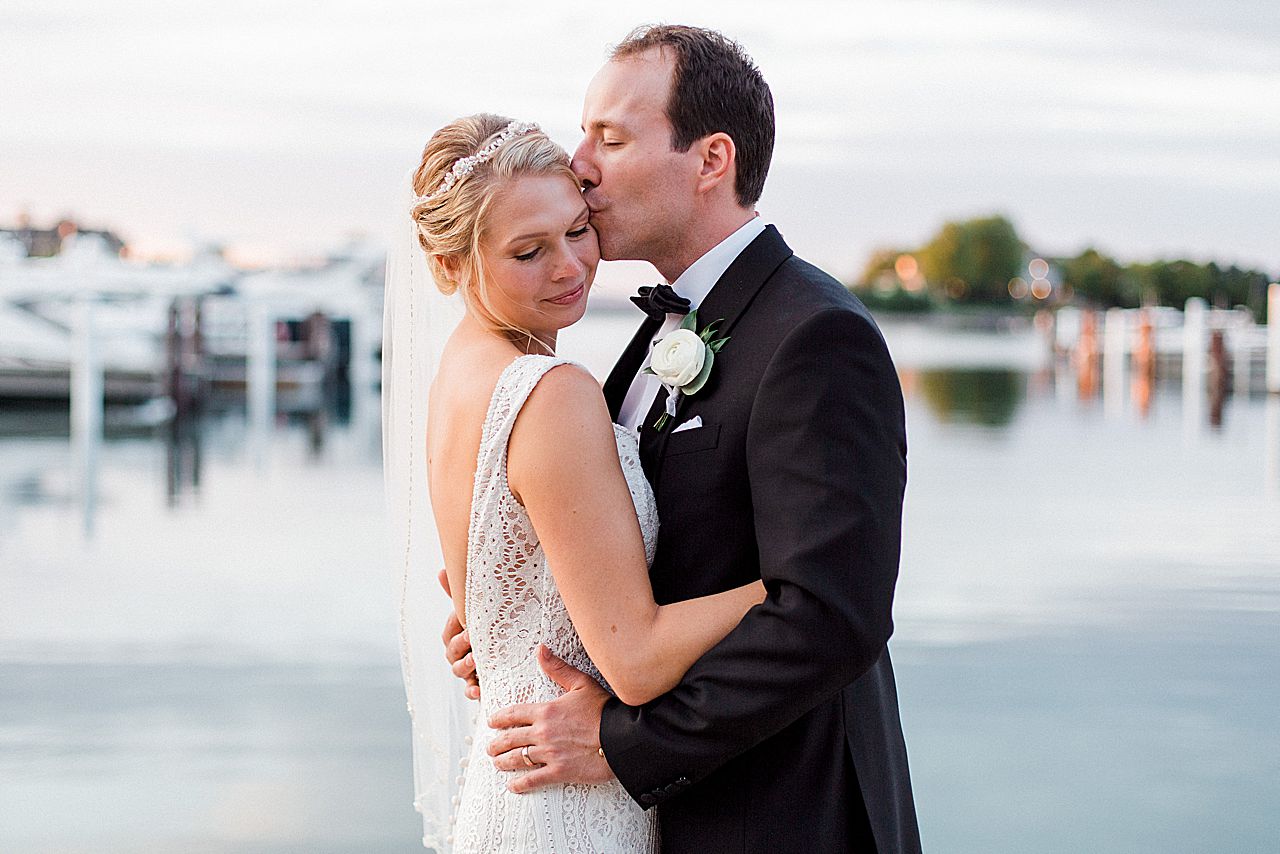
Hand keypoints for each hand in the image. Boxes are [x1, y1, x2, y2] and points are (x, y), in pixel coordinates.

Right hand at [439, 568, 479, 699]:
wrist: (512, 660)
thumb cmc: (491, 633)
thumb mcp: (478, 614)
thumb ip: (460, 595)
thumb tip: (441, 569)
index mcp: (457, 637)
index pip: (449, 631)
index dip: (454, 625)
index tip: (465, 620)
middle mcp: (459, 655)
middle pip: (452, 651)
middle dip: (461, 643)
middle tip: (472, 637)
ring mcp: (468, 673)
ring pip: (458, 671)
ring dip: (465, 665)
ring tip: (475, 660)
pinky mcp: (479, 687)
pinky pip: (471, 693)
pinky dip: (472, 692)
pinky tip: (478, 691)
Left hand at [486, 646, 612, 792]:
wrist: (622, 737)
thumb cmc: (604, 710)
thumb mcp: (581, 684)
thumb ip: (558, 668)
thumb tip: (541, 650)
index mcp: (546, 711)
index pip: (514, 714)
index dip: (499, 718)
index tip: (491, 721)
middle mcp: (542, 733)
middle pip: (510, 739)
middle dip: (496, 744)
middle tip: (490, 747)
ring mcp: (549, 753)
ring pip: (517, 759)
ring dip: (503, 762)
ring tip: (497, 763)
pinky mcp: (559, 771)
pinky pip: (533, 779)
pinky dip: (520, 784)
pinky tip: (513, 786)